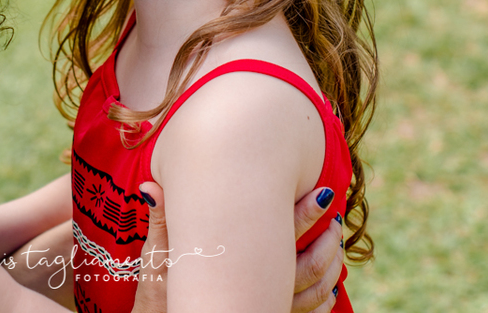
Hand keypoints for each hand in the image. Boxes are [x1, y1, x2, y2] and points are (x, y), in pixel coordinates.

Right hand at [129, 183, 343, 312]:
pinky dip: (324, 298)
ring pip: (315, 292)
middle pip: (307, 267)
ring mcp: (267, 311)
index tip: (323, 194)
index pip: (278, 236)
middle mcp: (256, 294)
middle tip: (336, 218)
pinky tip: (327, 282)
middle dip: (327, 240)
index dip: (306, 214)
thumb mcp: (156, 262)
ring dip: (330, 265)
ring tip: (335, 242)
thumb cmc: (160, 299)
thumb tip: (150, 186)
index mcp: (234, 270)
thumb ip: (161, 223)